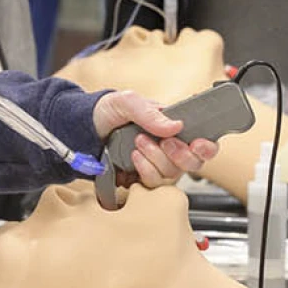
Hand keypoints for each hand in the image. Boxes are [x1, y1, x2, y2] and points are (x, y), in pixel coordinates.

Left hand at [93, 87, 218, 188]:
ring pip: (173, 175)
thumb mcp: (126, 101)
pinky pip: (154, 185)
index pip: (203, 142)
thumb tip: (176, 125)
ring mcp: (157, 164)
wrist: (81, 130)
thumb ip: (149, 112)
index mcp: (173, 127)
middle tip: (163, 142)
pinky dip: (145, 172)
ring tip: (138, 144)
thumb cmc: (105, 111)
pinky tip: (133, 160)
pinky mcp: (143, 178)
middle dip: (178, 154)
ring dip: (156, 160)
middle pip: (193, 163)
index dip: (207, 147)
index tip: (197, 144)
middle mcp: (169, 148)